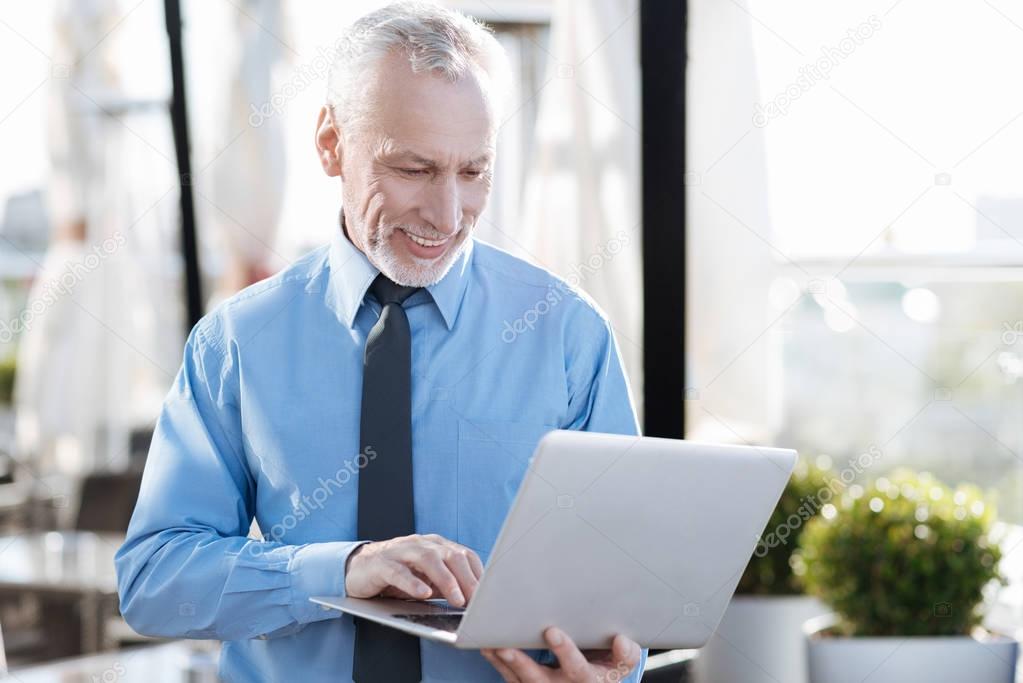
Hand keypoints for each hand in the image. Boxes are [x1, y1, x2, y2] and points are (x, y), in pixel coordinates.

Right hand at [344, 533, 483, 607]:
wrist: (359, 568)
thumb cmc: (398, 576)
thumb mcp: (426, 580)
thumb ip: (447, 586)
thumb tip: (472, 601)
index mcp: (436, 546)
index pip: (465, 555)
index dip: (478, 574)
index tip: (489, 595)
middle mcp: (421, 544)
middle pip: (451, 555)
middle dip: (467, 578)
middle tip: (476, 600)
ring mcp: (401, 551)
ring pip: (428, 559)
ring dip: (446, 580)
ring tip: (456, 599)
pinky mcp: (382, 563)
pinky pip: (399, 571)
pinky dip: (413, 582)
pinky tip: (423, 593)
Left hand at [481, 627, 640, 681]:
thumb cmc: (606, 666)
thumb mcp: (622, 663)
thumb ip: (625, 653)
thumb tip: (620, 640)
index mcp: (587, 680)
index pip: (575, 668)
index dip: (564, 651)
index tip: (551, 631)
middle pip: (538, 679)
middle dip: (522, 663)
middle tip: (506, 647)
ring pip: (518, 679)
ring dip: (502, 663)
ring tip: (488, 644)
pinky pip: (509, 677)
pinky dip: (497, 662)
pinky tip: (486, 646)